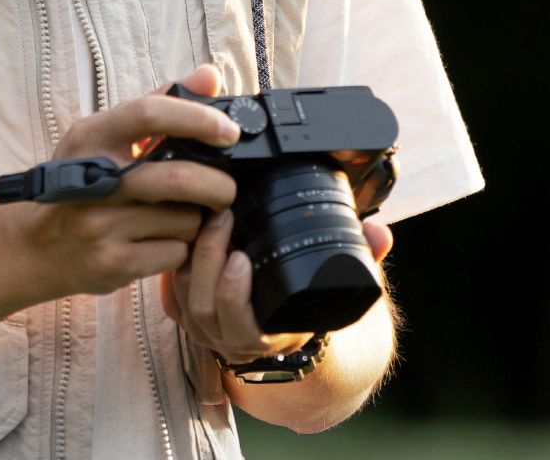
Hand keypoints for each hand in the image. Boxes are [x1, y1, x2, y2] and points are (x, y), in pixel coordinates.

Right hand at [0, 65, 240, 300]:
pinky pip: (174, 253)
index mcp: (91, 137)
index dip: (197, 119)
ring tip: (180, 215)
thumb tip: (210, 76)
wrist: (35, 245)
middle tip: (226, 188)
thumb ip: (160, 103)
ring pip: (184, 220)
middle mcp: (92, 179)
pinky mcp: (111, 263)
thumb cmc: (80, 181)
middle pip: (178, 178)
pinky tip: (162, 241)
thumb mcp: (106, 136)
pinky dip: (181, 248)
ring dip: (197, 220)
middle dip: (218, 185)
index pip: (149, 114)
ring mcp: (100, 224)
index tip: (229, 132)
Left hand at [161, 120, 395, 364]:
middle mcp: (229, 336)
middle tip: (222, 217)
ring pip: (181, 291)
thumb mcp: (338, 287)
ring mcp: (201, 322)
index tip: (241, 257)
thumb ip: (364, 259)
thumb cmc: (308, 304)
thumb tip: (381, 233)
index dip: (233, 294)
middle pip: (202, 303)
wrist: (288, 332)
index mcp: (268, 337)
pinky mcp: (182, 303)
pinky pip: (167, 283)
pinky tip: (184, 219)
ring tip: (208, 213)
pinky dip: (174, 253)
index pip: (240, 326)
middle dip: (208, 258)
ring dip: (191, 251)